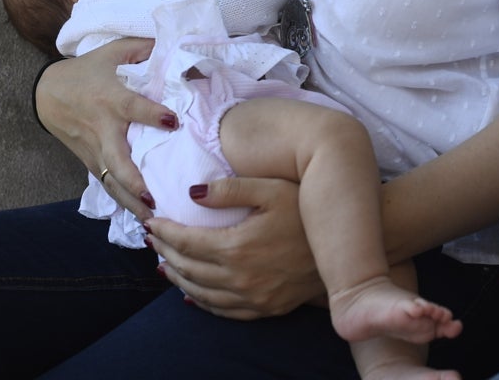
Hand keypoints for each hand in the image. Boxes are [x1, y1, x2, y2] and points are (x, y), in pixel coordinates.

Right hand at [35, 38, 176, 218]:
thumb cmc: (86, 71)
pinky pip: (108, 185)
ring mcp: (95, 149)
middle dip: (134, 180)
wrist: (46, 93)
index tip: (172, 121)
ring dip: (131, 201)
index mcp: (111, 99)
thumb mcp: (113, 52)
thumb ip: (145, 48)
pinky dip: (124, 202)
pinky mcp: (90, 162)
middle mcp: (104, 128)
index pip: (132, 108)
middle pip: (117, 159)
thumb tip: (177, 45)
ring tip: (154, 222)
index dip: (151, 114)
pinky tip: (143, 220)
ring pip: (113, 181)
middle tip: (154, 197)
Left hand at [146, 176, 322, 319]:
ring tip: (164, 265)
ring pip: (200, 293)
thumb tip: (192, 192)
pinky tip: (191, 294)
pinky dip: (201, 302)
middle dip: (166, 252)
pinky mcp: (266, 308)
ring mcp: (253, 298)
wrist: (346, 247)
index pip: (186, 241)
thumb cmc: (310, 211)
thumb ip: (232, 188)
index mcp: (237, 247)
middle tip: (154, 240)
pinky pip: (223, 310)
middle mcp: (239, 278)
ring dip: (178, 278)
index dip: (165, 231)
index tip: (153, 220)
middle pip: (188, 268)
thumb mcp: (274, 188)